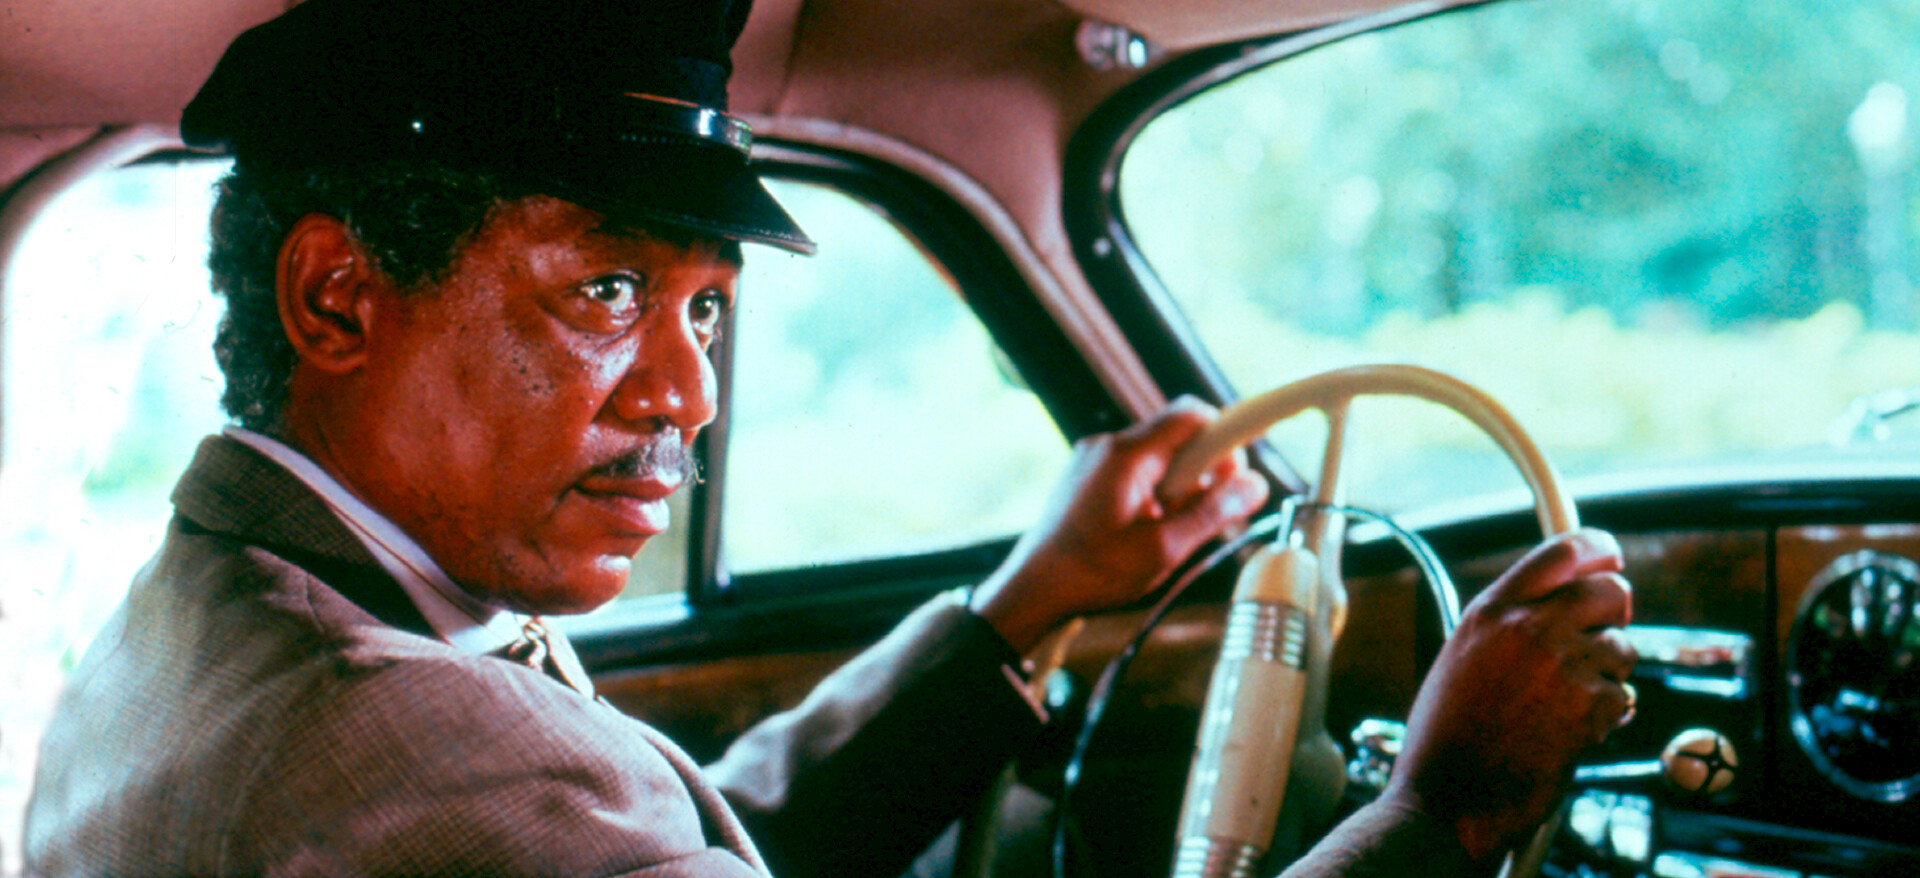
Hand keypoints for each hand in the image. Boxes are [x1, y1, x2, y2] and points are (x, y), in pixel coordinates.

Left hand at [969, 397, 1269, 651]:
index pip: (1192, 414)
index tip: (1234, 478)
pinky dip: (1151, 492)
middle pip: (1176, 435)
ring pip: (1156, 455)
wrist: (1034, 589)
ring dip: (1176, 486)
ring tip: (1166, 531)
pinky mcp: (1086, 476)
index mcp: (1127, 454)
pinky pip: (1133, 470)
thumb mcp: (1164, 548)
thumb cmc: (1093, 573)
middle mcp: (1107, 445)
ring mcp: (1093, 458)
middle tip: (1202, 516)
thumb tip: (1256, 485)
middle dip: (1201, 471)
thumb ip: (1212, 512)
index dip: (1224, 439)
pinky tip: (1143, 530)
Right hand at [1383, 528, 1635, 861]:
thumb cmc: (1448, 735)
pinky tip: (1571, 728)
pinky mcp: (1589, 709)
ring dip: (1608, 672)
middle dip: (1616, 613)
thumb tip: (1563, 600)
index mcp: (1492, 610)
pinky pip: (1623, 696)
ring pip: (1624, 649)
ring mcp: (1563, 667)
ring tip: (1568, 698)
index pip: (1564, 550)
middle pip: (1612, 591)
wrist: (1449, 797)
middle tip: (1604, 632)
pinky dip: (1607, 714)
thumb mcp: (1463, 655)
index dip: (1599, 549)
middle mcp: (1529, 629)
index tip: (1610, 558)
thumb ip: (1510, 621)